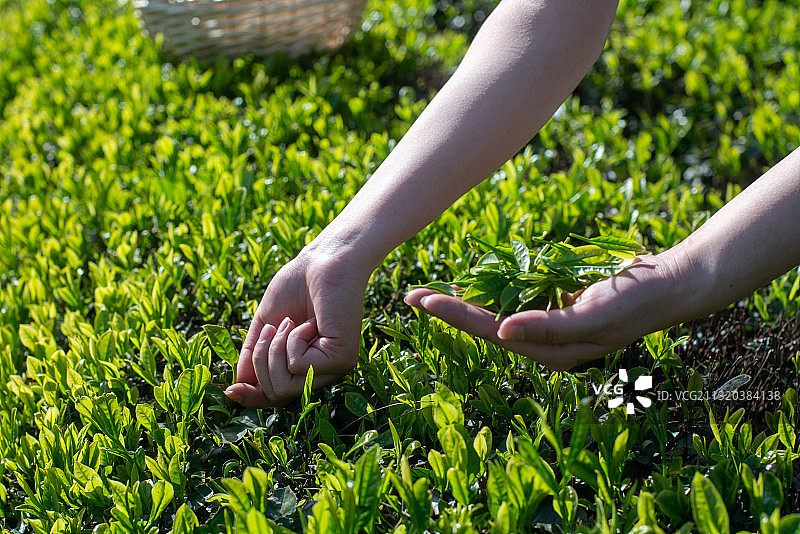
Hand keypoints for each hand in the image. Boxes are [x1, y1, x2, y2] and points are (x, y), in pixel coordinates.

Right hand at [224, 248, 367, 406]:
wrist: (322, 262)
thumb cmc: (297, 286)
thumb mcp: (266, 324)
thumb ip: (253, 355)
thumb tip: (236, 386)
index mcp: (306, 366)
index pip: (277, 396)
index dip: (252, 398)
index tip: (229, 391)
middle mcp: (322, 373)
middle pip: (275, 394)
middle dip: (260, 360)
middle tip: (273, 327)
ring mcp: (334, 369)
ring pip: (283, 385)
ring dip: (274, 348)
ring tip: (290, 322)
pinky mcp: (342, 360)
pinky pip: (296, 365)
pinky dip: (293, 340)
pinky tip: (310, 322)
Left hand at [404, 255, 685, 369]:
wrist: (666, 287)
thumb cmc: (632, 302)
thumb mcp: (592, 316)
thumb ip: (547, 326)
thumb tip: (501, 331)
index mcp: (548, 350)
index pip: (489, 331)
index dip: (454, 315)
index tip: (422, 299)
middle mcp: (543, 344)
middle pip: (484, 326)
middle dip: (448, 310)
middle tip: (411, 295)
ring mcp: (548, 328)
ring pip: (494, 316)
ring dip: (464, 303)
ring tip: (430, 293)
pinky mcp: (555, 311)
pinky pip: (514, 304)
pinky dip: (489, 294)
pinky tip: (472, 286)